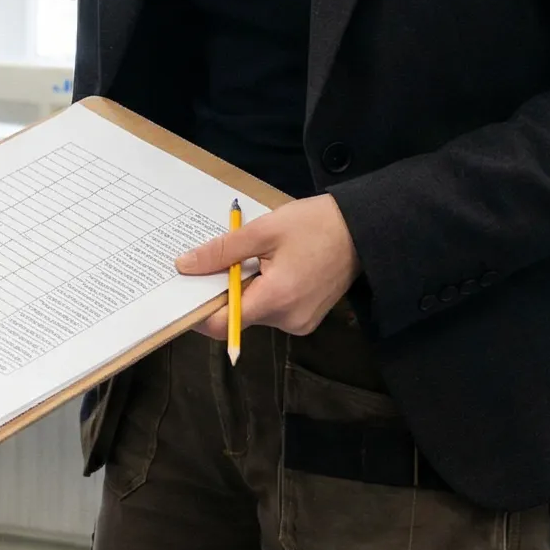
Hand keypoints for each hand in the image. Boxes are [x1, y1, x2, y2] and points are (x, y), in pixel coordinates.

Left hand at [176, 195, 358, 340]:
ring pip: (254, 313)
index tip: (184, 291)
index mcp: (276, 300)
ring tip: (254, 257)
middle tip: (219, 260)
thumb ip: (222, 251)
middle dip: (223, 291)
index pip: (222, 325)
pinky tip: (272, 266)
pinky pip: (272, 310)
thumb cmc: (316, 225)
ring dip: (245, 289)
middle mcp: (288, 320)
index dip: (197, 312)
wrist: (364, 231)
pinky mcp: (307, 317)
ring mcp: (300, 322)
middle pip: (237, 318)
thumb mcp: (263, 230)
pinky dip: (263, 291)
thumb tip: (185, 266)